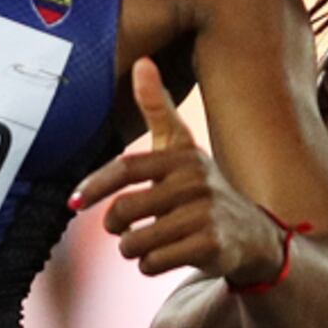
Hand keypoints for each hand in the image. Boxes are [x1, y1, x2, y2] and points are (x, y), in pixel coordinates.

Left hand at [68, 59, 299, 283]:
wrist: (254, 236)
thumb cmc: (204, 190)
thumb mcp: (183, 149)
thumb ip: (158, 109)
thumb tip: (142, 62)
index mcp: (183, 156)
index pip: (126, 169)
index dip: (95, 185)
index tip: (73, 203)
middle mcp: (195, 182)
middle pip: (125, 211)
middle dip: (115, 226)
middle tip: (122, 229)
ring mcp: (204, 215)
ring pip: (135, 242)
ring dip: (131, 249)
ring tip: (146, 243)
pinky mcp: (210, 246)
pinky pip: (153, 262)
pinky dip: (148, 265)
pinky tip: (165, 257)